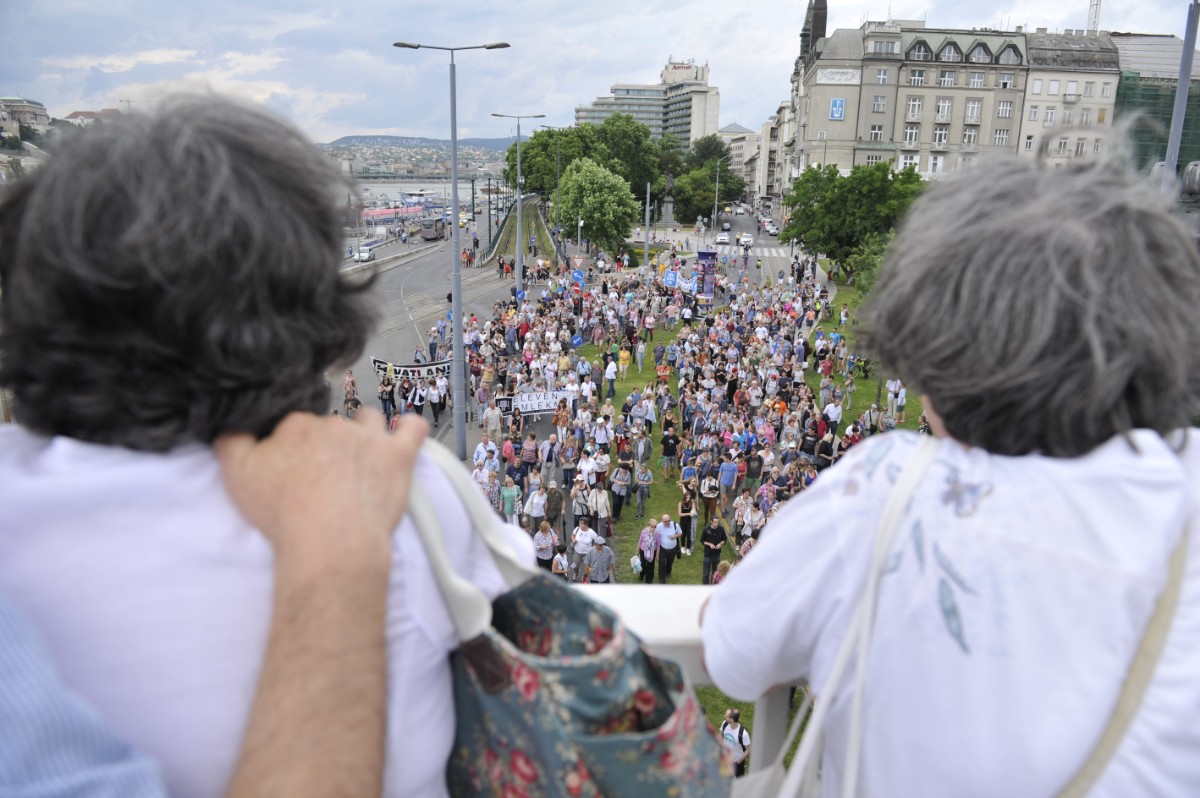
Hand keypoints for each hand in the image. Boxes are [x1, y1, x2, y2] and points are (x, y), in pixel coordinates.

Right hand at [215, 410, 428, 574]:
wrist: (330, 541)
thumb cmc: (282, 513)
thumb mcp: (236, 475)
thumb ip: (230, 441)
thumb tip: (233, 422)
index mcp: (295, 425)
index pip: (292, 423)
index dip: (290, 444)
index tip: (290, 466)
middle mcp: (334, 424)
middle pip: (329, 424)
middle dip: (325, 442)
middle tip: (321, 473)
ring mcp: (370, 438)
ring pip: (369, 420)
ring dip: (365, 430)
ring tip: (359, 453)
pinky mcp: (398, 457)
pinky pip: (413, 429)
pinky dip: (410, 429)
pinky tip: (406, 432)